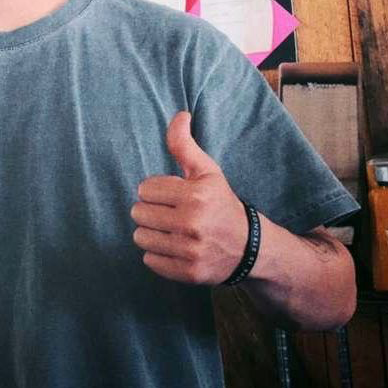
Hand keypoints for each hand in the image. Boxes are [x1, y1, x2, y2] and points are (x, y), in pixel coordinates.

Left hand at [131, 111, 248, 285]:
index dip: (156, 190)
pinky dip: (158, 255)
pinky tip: (175, 247)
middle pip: (138, 213)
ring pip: (140, 237)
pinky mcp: (187, 272)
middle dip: (150, 211)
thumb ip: (185, 145)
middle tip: (170, 213)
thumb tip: (180, 114)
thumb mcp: (207, 171)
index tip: (172, 195)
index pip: (145, 189)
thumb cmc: (221, 202)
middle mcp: (192, 223)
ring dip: (151, 233)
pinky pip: (149, 260)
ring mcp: (190, 251)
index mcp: (195, 195)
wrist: (250, 247)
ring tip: (171, 230)